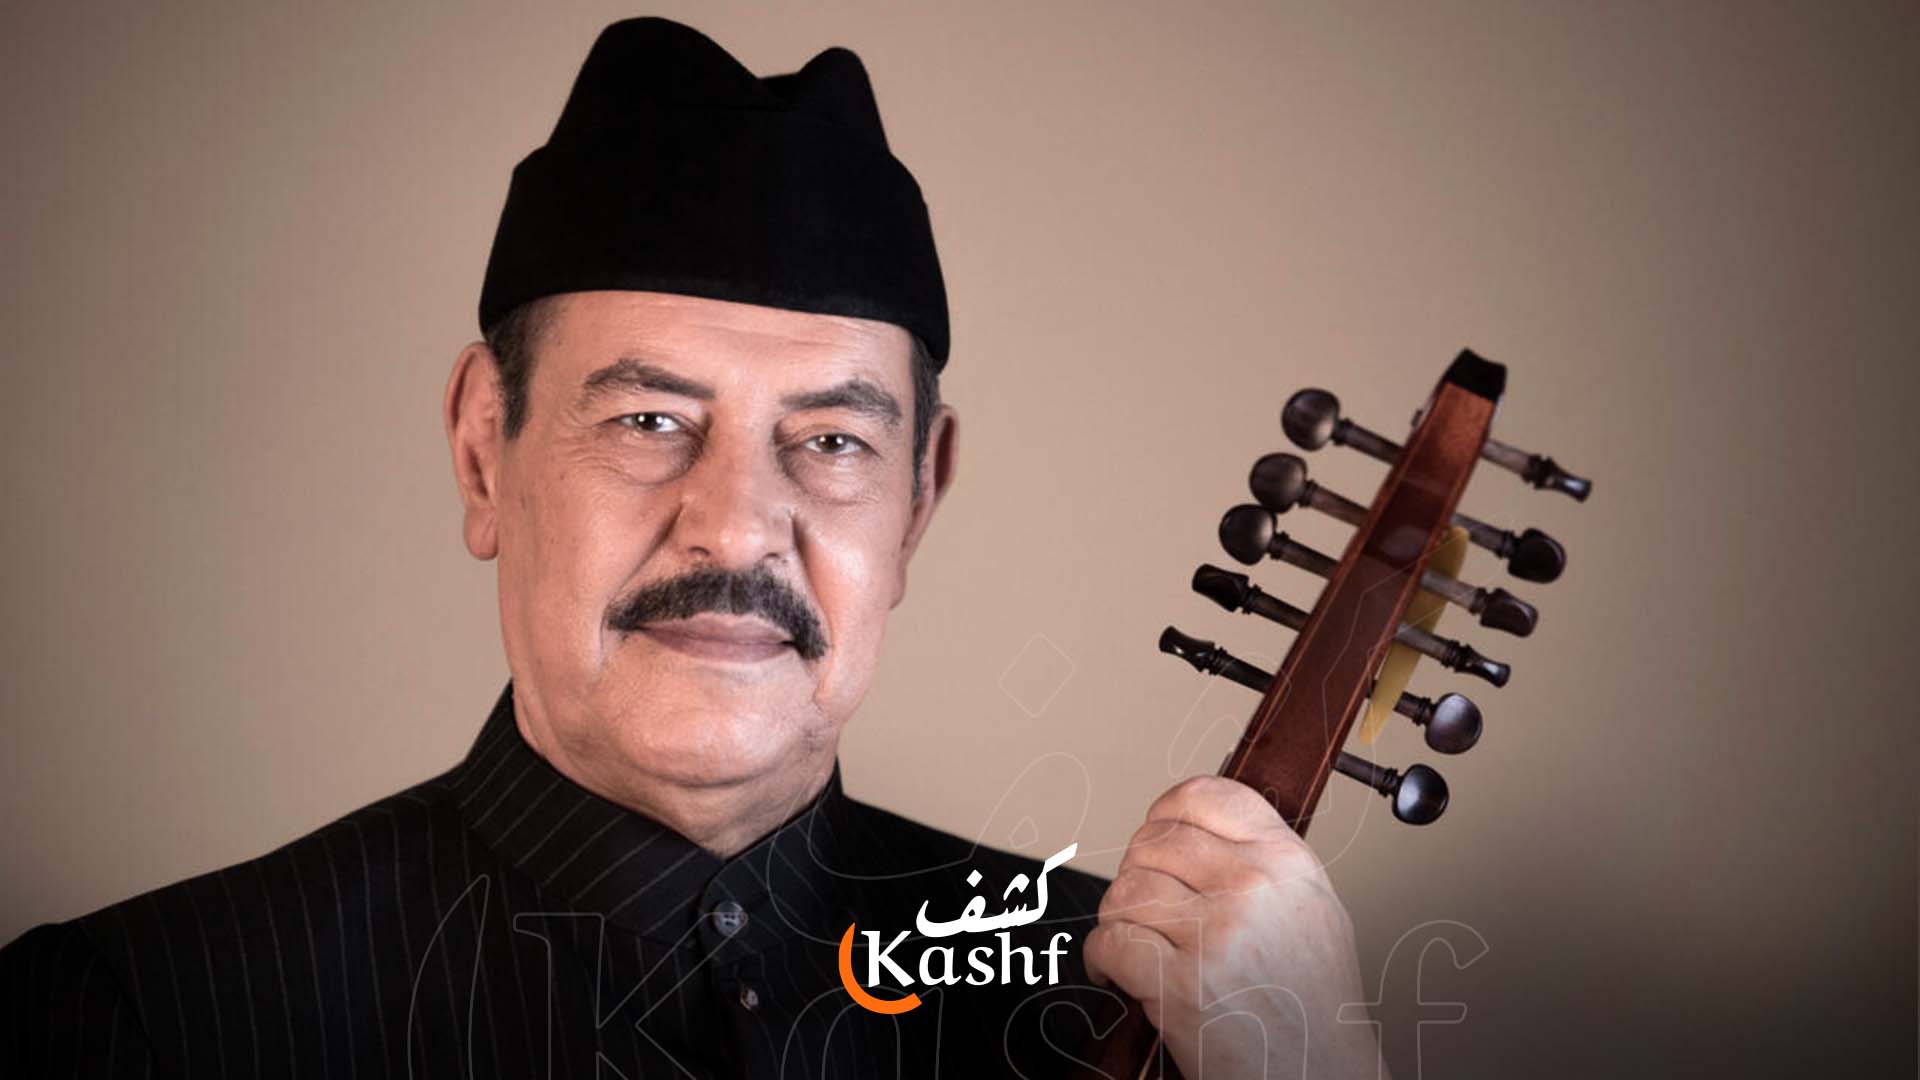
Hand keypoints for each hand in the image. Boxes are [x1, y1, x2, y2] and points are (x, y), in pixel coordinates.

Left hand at [1083, 776, 1386, 1078]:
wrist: (1321, 1075)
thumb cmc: (1313, 1003)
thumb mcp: (1311, 907)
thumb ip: (1261, 860)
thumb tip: (1195, 828)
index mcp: (1288, 861)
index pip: (1208, 796)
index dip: (1166, 812)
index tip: (1155, 833)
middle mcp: (1255, 888)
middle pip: (1154, 842)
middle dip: (1136, 873)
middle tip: (1144, 906)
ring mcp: (1218, 935)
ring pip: (1126, 890)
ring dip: (1118, 918)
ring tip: (1134, 942)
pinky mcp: (1183, 985)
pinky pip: (1111, 942)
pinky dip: (1101, 959)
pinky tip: (1116, 972)